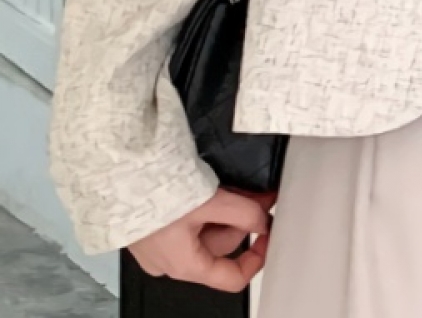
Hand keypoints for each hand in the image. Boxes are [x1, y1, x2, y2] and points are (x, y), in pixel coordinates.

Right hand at [128, 188, 277, 291]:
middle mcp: (171, 261)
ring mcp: (162, 243)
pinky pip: (191, 220)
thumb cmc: (152, 192)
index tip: (269, 234)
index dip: (257, 257)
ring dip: (226, 208)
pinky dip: (206, 204)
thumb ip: (244, 213)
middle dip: (242, 219)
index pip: (232, 278)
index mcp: (185, 265)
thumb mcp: (211, 203)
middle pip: (224, 245)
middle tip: (257, 194)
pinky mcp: (156, 224)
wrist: (121, 173)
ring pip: (208, 229)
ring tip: (232, 185)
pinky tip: (209, 186)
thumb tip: (263, 220)